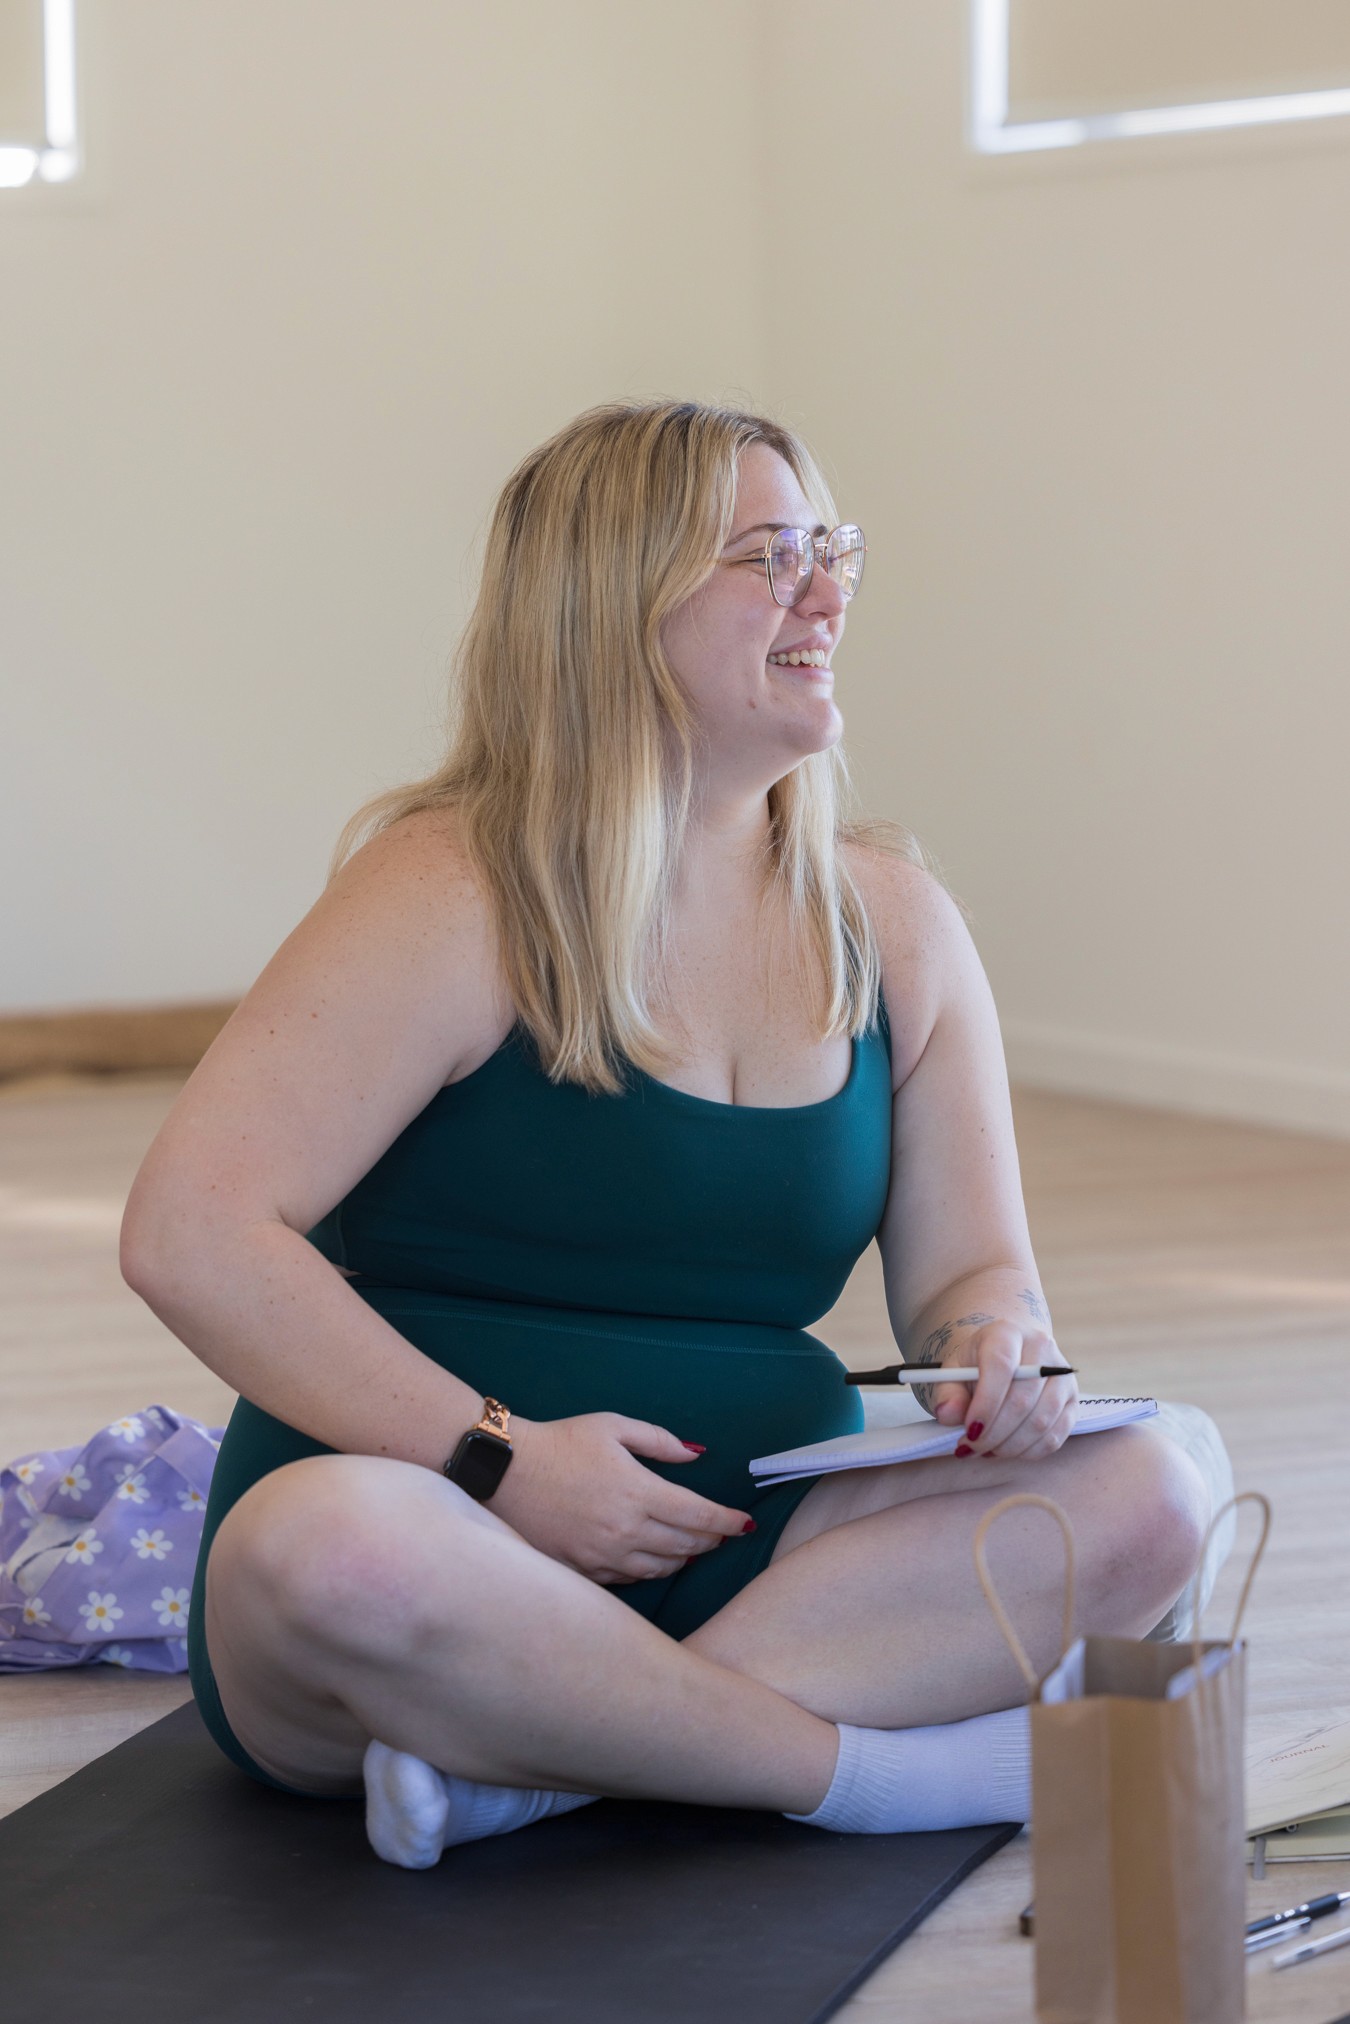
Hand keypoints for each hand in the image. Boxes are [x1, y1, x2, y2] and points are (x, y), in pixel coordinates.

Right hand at [486, 1411, 753, 1583]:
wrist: (503, 1472)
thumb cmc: (559, 1442)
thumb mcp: (612, 1426)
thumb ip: (659, 1441)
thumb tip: (696, 1455)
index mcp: (638, 1491)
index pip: (699, 1516)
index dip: (728, 1522)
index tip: (744, 1523)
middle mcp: (625, 1529)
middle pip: (686, 1546)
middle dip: (710, 1541)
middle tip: (721, 1534)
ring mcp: (603, 1555)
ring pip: (660, 1569)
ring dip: (683, 1559)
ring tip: (691, 1549)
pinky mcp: (583, 1570)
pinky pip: (628, 1580)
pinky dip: (648, 1571)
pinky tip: (652, 1560)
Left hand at [927, 1322, 1079, 1461]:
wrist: (1008, 1358)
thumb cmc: (977, 1367)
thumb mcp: (954, 1372)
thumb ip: (948, 1393)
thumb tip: (947, 1414)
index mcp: (1007, 1333)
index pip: (1001, 1366)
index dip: (986, 1403)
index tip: (969, 1431)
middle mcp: (1041, 1348)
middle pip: (1022, 1399)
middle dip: (994, 1433)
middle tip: (972, 1447)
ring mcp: (1062, 1375)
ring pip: (1041, 1421)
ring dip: (1010, 1445)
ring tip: (986, 1449)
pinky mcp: (1073, 1401)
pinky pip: (1055, 1436)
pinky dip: (1028, 1451)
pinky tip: (1007, 1449)